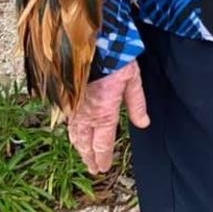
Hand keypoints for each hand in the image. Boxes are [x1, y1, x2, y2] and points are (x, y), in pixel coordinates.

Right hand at [67, 59, 149, 173]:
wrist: (92, 42)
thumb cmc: (115, 59)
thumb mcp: (132, 80)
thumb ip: (137, 104)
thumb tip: (144, 123)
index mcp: (104, 114)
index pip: (102, 145)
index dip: (104, 158)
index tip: (104, 168)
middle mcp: (87, 115)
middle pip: (86, 144)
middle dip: (90, 158)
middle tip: (94, 169)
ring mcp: (75, 107)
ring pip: (75, 134)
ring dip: (80, 148)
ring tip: (84, 156)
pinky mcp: (68, 98)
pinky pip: (69, 122)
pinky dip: (72, 132)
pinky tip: (75, 133)